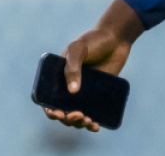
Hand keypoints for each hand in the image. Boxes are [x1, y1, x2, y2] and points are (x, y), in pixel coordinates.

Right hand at [43, 0, 143, 132]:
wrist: (116, 38)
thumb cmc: (94, 40)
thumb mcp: (79, 49)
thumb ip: (73, 67)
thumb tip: (72, 91)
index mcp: (57, 76)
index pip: (48, 97)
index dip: (50, 109)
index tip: (57, 113)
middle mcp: (68, 86)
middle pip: (62, 110)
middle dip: (67, 118)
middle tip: (78, 115)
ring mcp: (83, 92)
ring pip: (76, 115)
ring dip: (79, 123)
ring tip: (88, 121)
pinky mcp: (98, 95)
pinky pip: (92, 113)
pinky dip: (92, 123)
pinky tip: (96, 126)